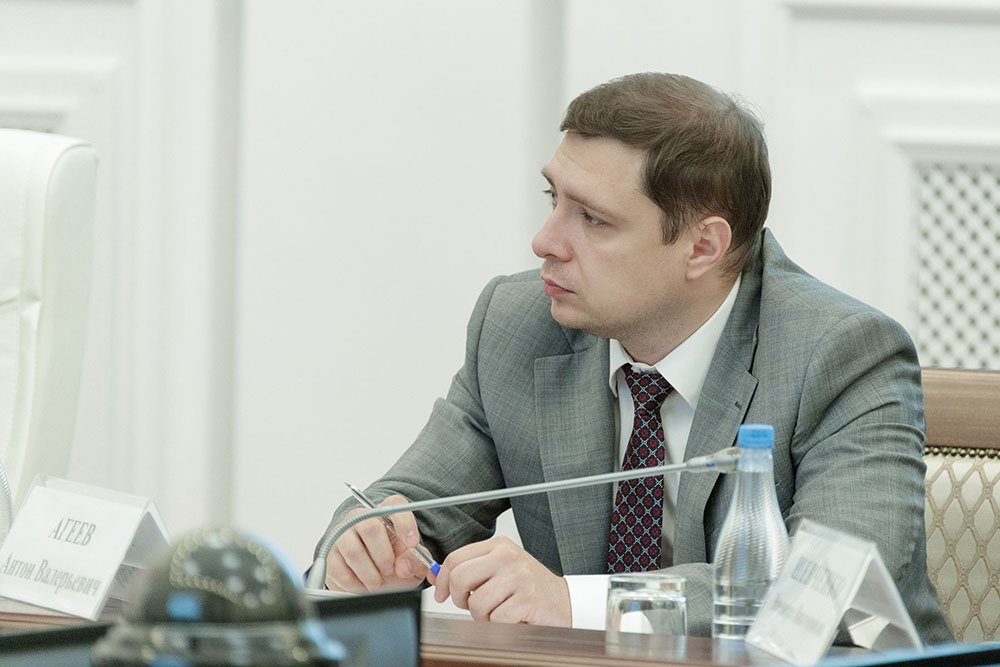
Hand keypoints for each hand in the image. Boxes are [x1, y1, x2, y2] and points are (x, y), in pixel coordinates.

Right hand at [325, 494, 428, 591]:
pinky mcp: (328, 553)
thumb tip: (404, 567)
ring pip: (353, 551)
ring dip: (369, 573)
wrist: (367, 572)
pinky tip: (364, 586)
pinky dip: (355, 584)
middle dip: (383, 555)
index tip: (412, 544)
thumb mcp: (410, 561)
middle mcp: (361, 517)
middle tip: (390, 570)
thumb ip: (414, 562)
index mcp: (386, 512)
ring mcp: (342, 533)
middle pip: (370, 527)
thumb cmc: (391, 560)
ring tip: (378, 583)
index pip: (395, 505)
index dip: (405, 523)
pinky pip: (340, 570)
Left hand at [433, 536, 570, 625]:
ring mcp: (519, 577)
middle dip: (460, 599)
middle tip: (472, 605)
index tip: (442, 594)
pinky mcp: (527, 599)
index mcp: (498, 546)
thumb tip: (434, 576)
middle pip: (460, 578)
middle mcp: (508, 557)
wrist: (564, 602)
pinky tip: (513, 617)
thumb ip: (469, 570)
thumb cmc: (529, 588)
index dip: (442, 580)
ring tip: (499, 611)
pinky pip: (495, 619)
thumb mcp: (498, 570)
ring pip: (476, 603)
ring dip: (483, 616)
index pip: (455, 558)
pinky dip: (500, 625)